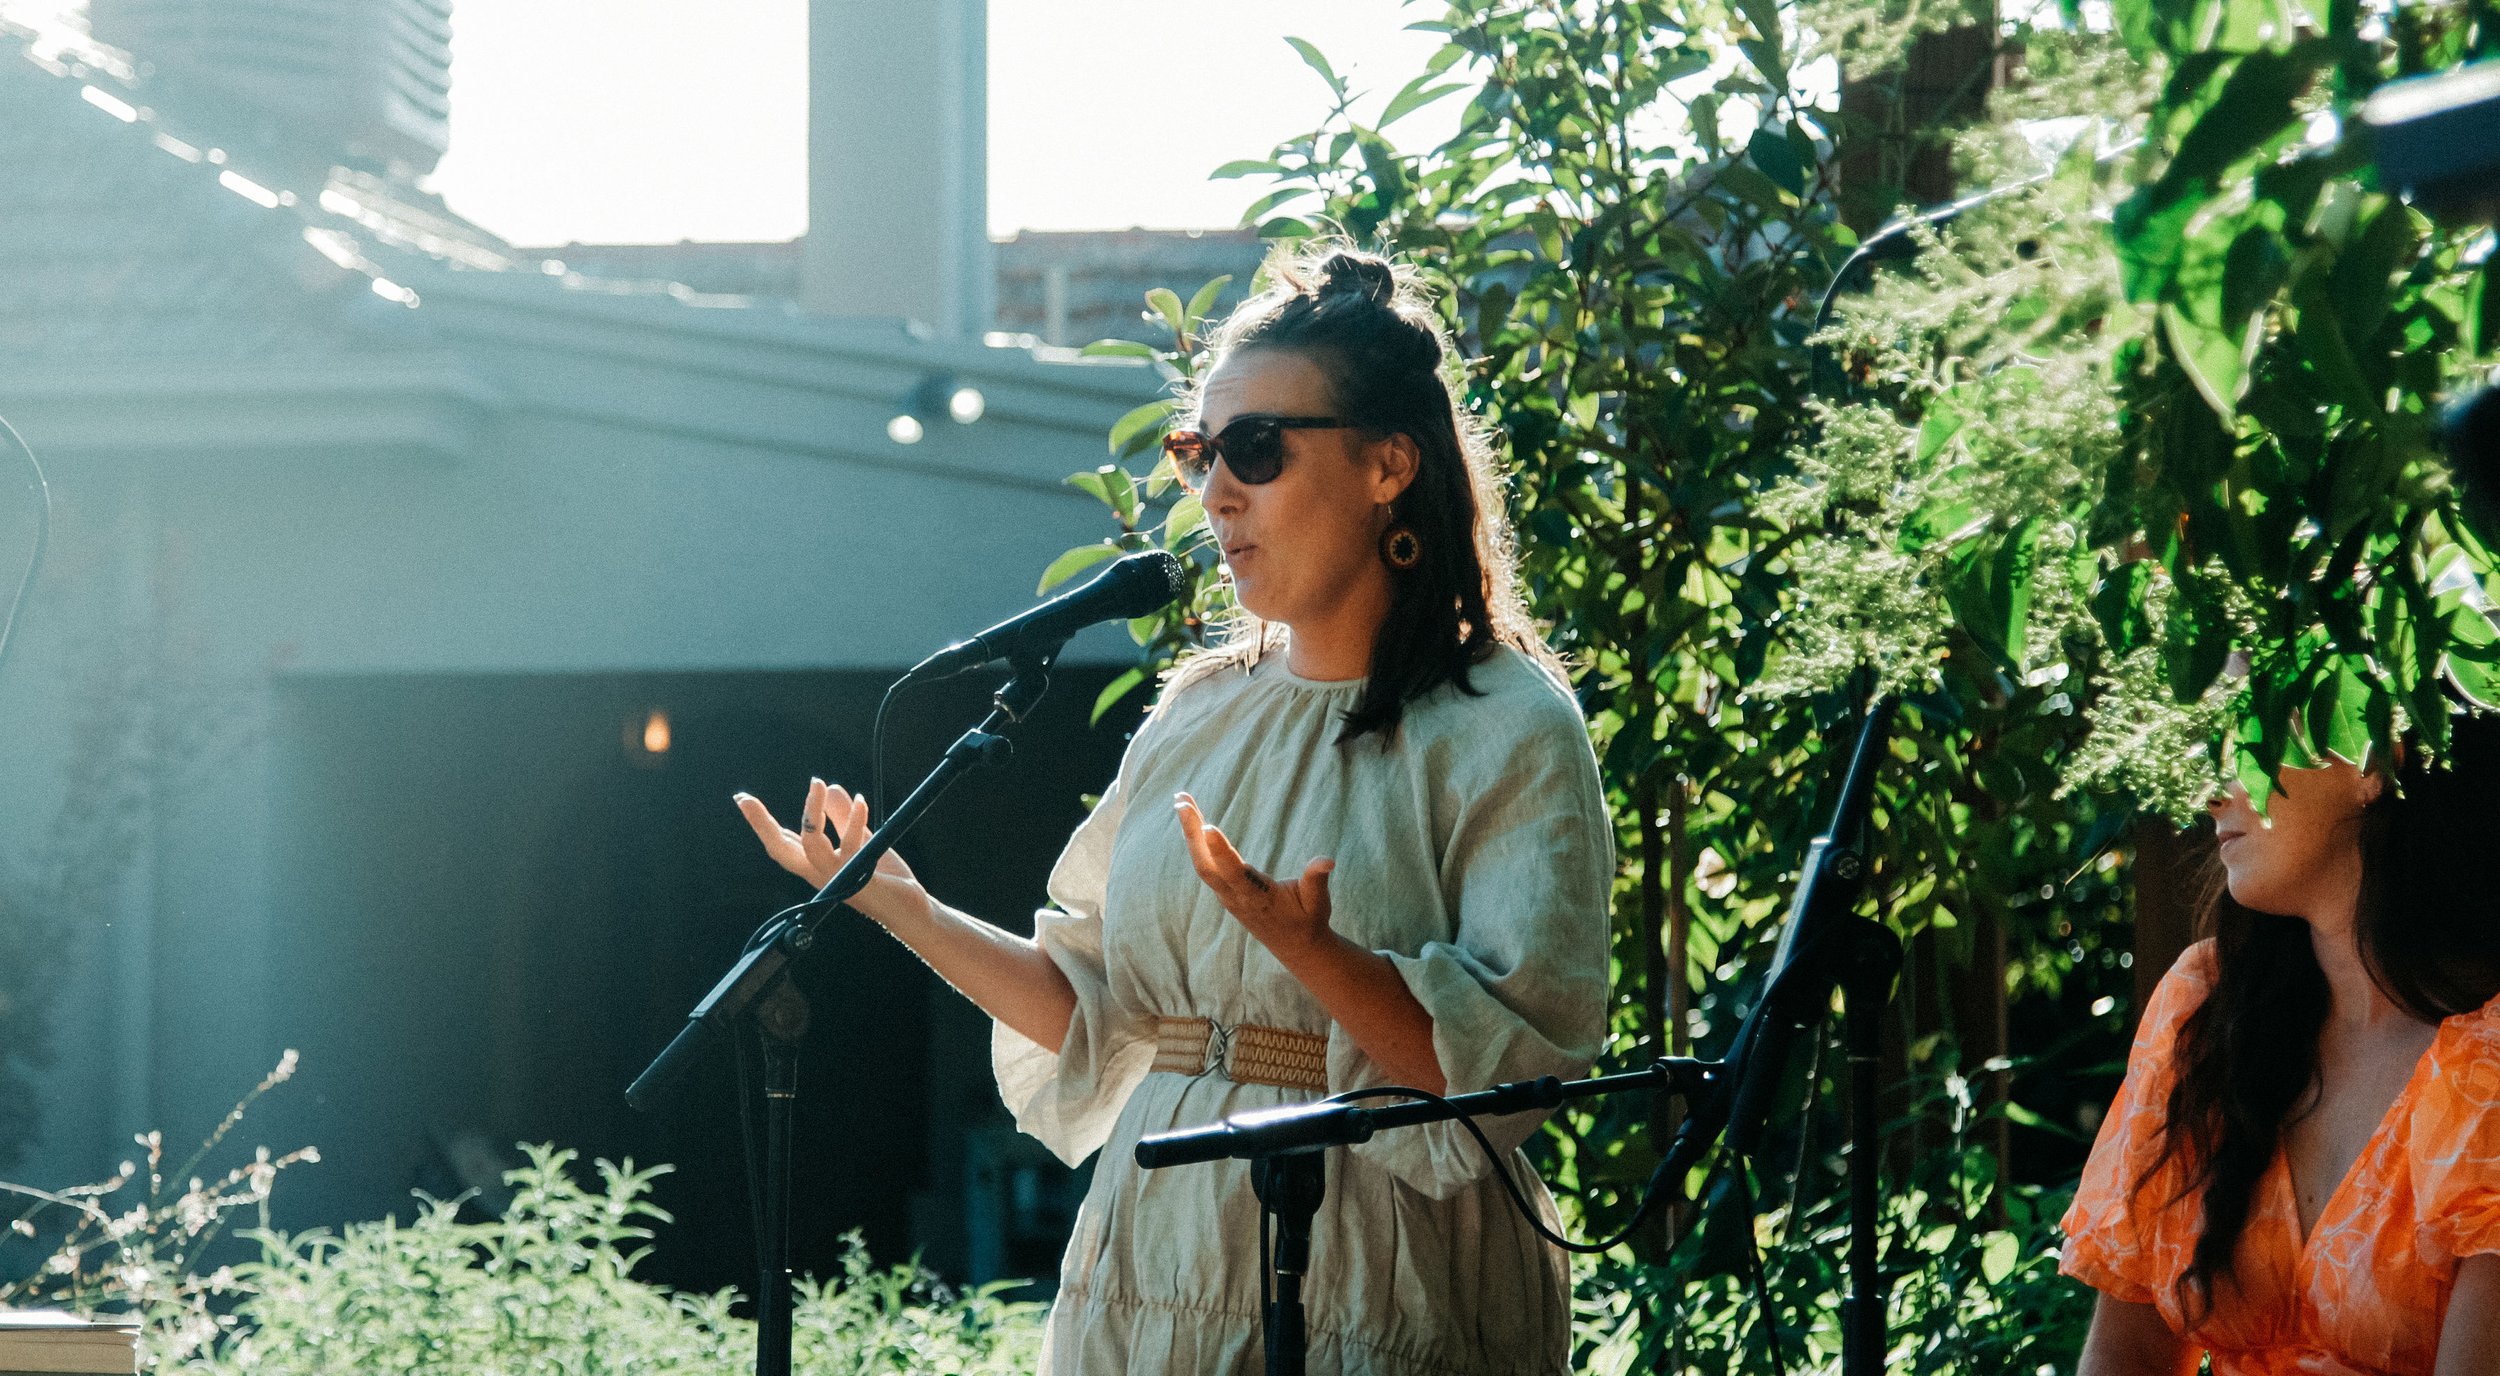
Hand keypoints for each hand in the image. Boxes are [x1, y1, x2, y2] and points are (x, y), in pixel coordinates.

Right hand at [734, 778, 925, 926]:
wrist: (908, 909)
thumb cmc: (883, 879)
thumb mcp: (861, 839)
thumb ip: (843, 816)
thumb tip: (830, 787)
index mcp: (816, 865)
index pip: (782, 841)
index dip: (761, 822)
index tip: (742, 800)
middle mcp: (820, 874)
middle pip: (780, 850)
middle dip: (761, 825)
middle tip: (746, 800)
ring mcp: (837, 878)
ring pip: (811, 847)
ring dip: (812, 813)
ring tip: (818, 784)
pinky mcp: (859, 880)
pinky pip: (851, 849)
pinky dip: (853, 821)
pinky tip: (860, 801)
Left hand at [1175, 791, 1335, 961]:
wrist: (1295, 946)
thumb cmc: (1308, 920)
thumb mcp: (1318, 902)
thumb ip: (1317, 880)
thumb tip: (1328, 860)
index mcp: (1256, 898)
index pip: (1233, 873)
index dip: (1220, 851)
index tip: (1207, 826)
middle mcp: (1235, 897)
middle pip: (1205, 865)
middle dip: (1191, 833)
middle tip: (1181, 802)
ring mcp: (1226, 895)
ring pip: (1201, 863)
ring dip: (1189, 832)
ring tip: (1181, 800)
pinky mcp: (1225, 891)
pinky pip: (1205, 864)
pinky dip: (1196, 841)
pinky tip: (1193, 821)